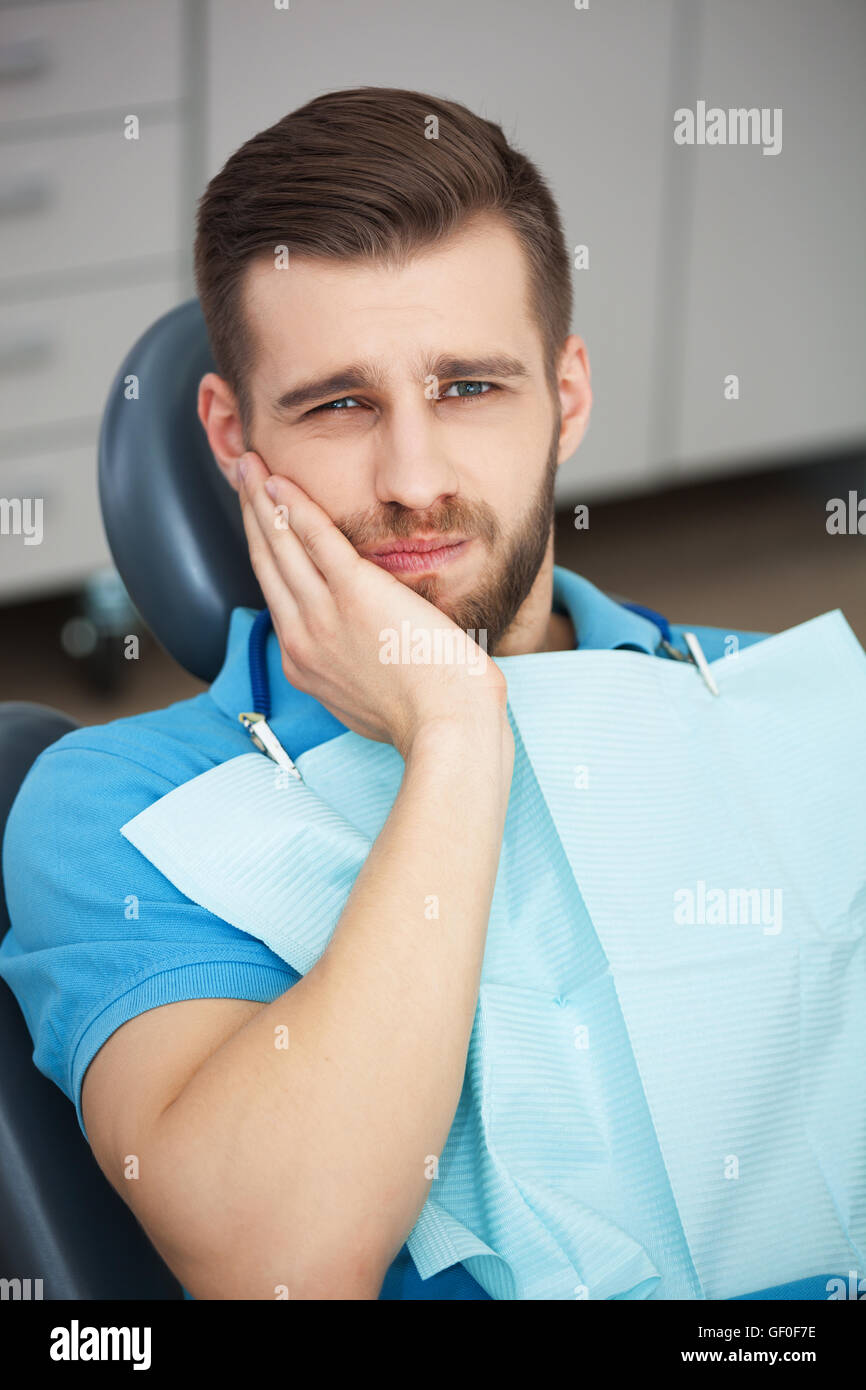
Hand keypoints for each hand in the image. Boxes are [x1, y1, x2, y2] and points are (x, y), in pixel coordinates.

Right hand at [237, 451, 507, 756]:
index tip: (259, 522)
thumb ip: (354, 668)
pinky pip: (314, 539)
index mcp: (305, 663)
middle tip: (241, 475)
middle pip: (267, 563)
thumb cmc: (427, 717)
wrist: (446, 726)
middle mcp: (303, 637)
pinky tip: (279, 481)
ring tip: (250, 464)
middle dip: (251, 514)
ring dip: (261, 499)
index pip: (277, 595)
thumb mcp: (371, 700)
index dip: (264, 551)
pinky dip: (293, 507)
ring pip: (280, 545)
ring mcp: (323, 615)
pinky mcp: (354, 593)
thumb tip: (364, 649)